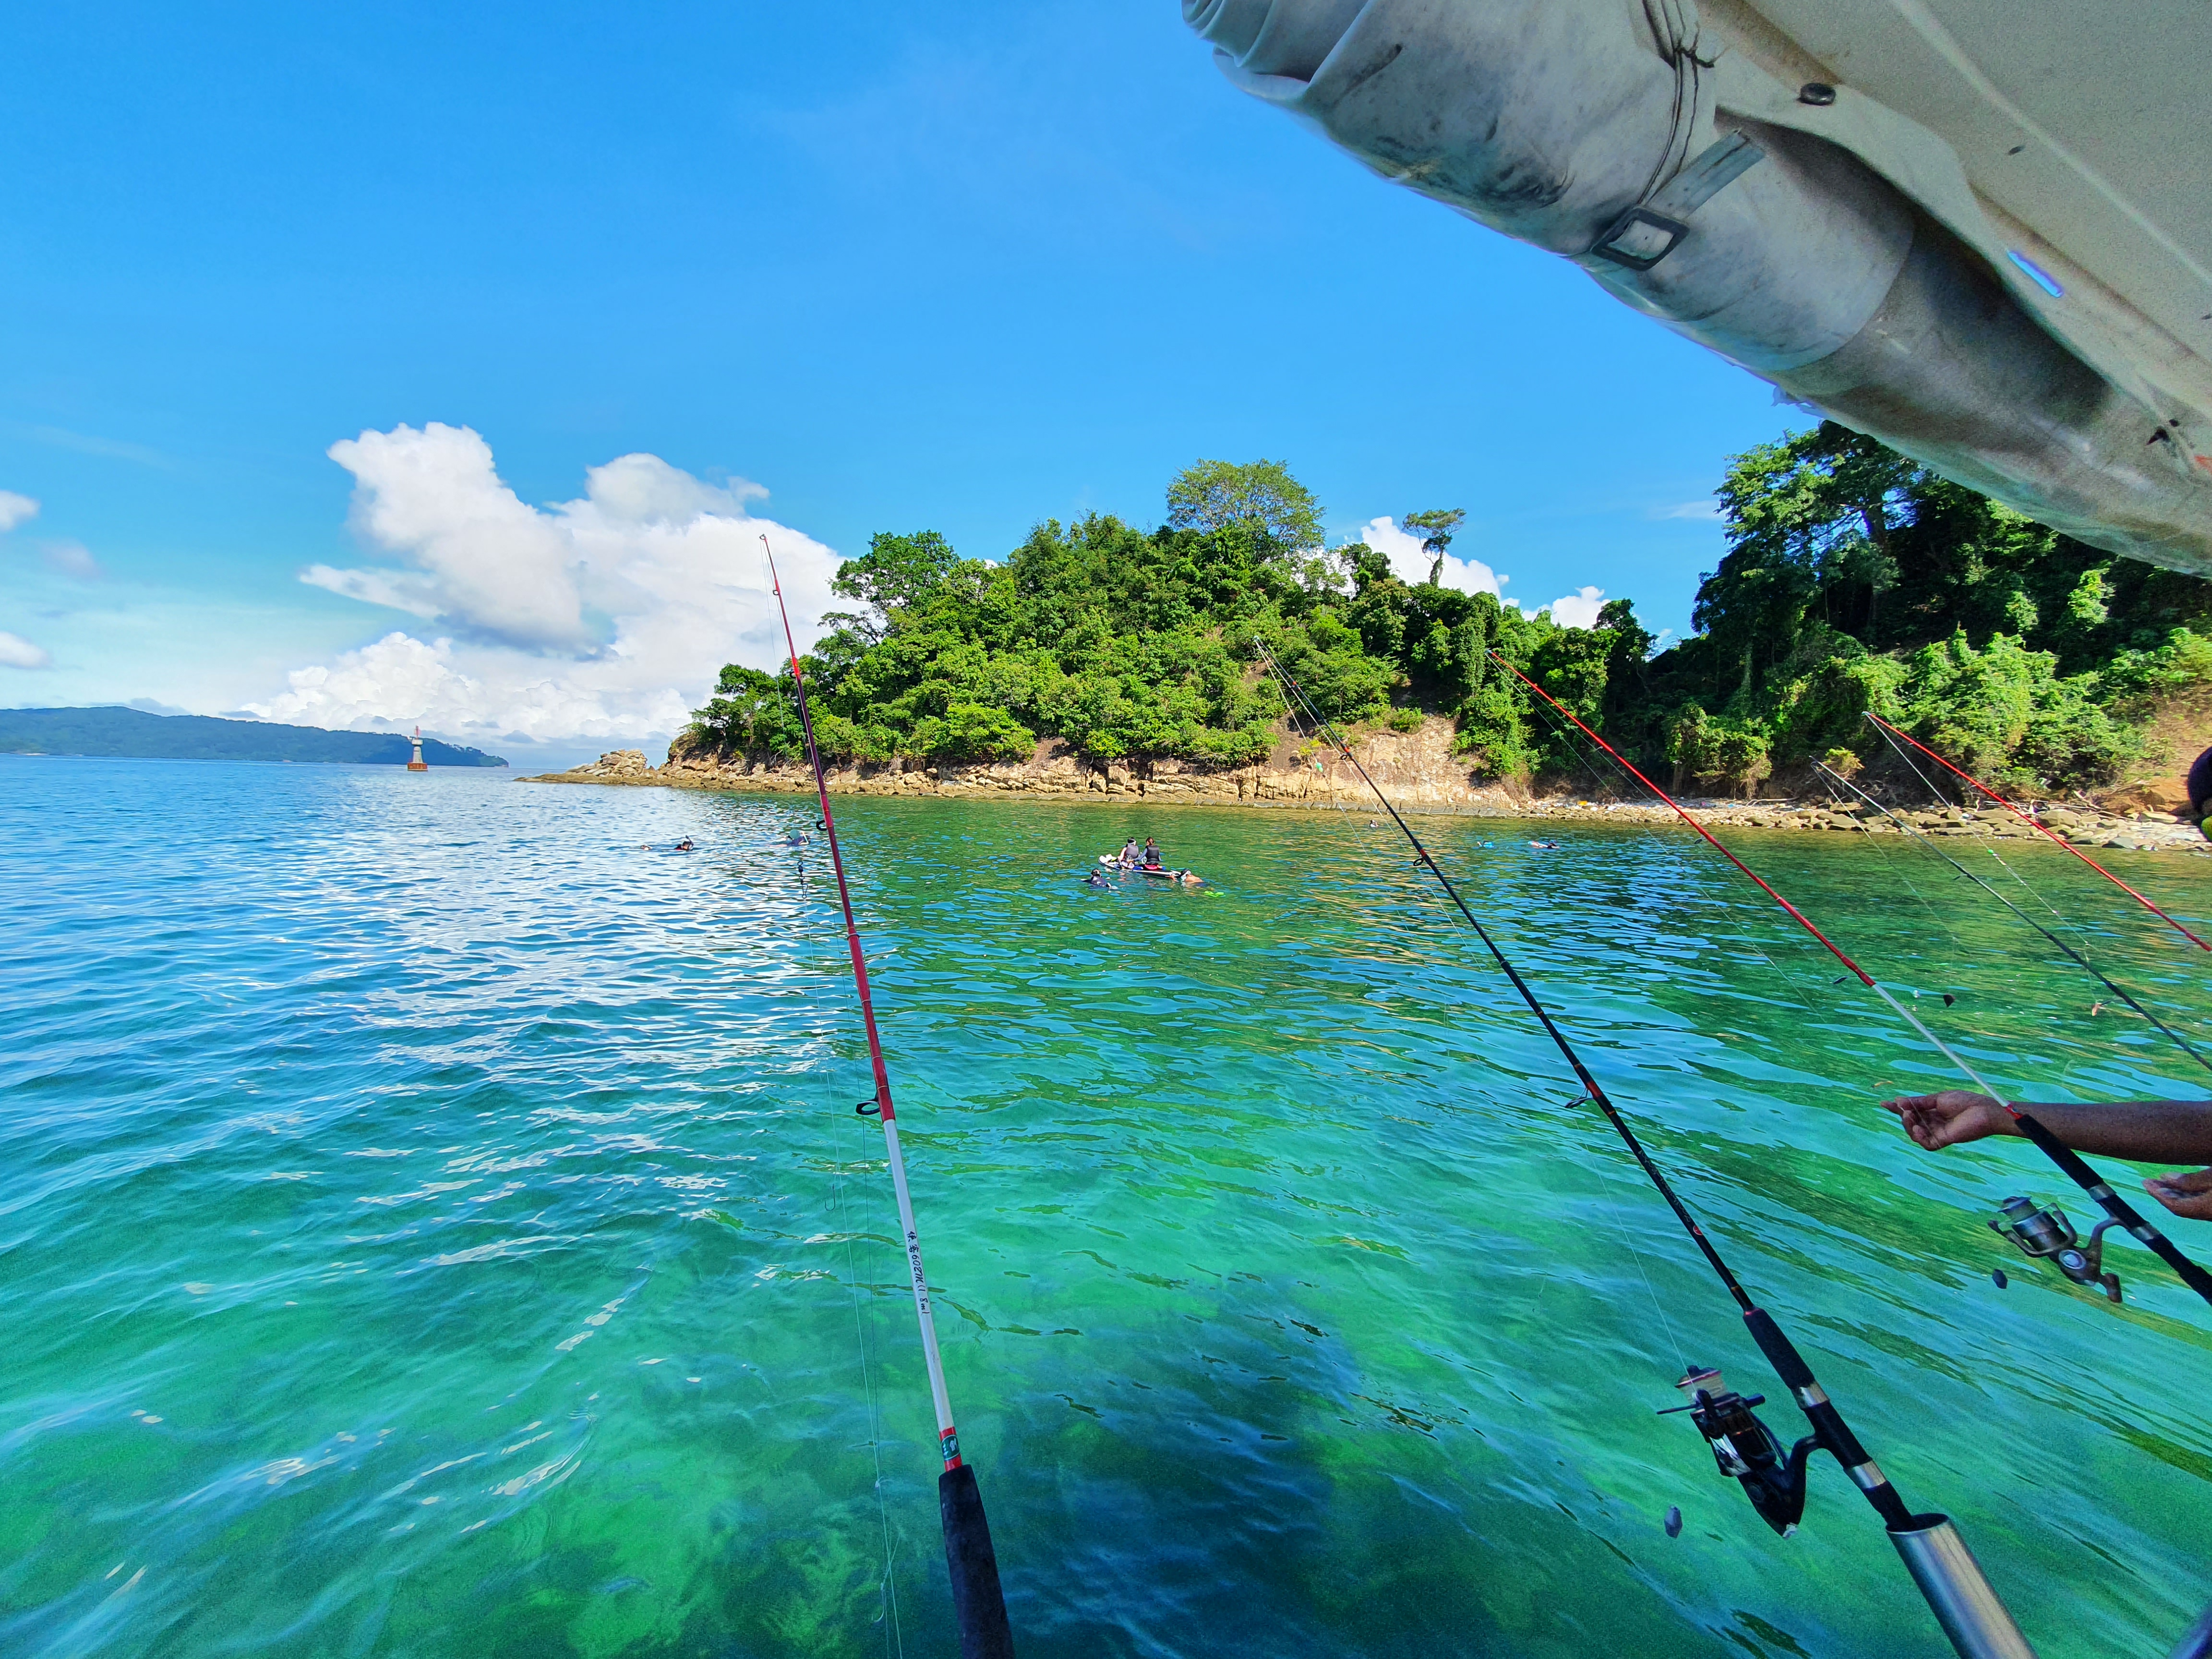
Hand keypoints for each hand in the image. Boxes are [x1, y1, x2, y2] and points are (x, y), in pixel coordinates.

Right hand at [1881, 1090, 2014, 1149]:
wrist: (1982, 1110)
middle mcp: (1933, 1123)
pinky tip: (1918, 1129)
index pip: (1911, 1111)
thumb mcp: (1938, 1098)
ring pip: (1915, 1135)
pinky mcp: (1943, 1141)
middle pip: (1910, 1123)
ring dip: (1909, 1126)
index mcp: (1932, 1111)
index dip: (1897, 1108)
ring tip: (1910, 1117)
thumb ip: (1919, 1102)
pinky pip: (1926, 1144)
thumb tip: (1898, 1101)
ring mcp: (1937, 1133)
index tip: (1884, 1103)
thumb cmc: (1964, 1101)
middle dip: (1903, 1116)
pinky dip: (1919, 1138)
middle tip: (1905, 1110)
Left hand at [2145, 1168, 2211, 1221]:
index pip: (2175, 1206)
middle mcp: (2210, 1214)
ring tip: (2163, 1181)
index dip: (2159, 1195)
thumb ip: (2190, 1180)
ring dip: (2175, 1193)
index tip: (2146, 1183)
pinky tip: (2183, 1185)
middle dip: (2164, 1193)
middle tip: (2150, 1181)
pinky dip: (2188, 1194)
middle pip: (2182, 1207)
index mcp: (2206, 1209)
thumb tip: (2166, 1178)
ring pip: (2191, 1205)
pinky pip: (2199, 1203)